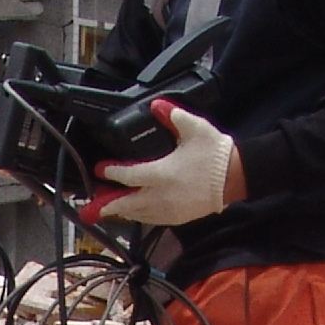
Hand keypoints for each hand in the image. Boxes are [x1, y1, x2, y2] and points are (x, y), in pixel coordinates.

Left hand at [93, 102, 238, 227]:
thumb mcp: (193, 128)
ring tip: (107, 208)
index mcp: (162, 174)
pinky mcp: (177, 218)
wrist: (235, 177)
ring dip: (121, 212)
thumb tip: (157, 106)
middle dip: (106, 206)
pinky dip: (138, 216)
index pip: (128, 175)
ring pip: (137, 215)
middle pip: (126, 205)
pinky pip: (151, 219)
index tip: (100, 168)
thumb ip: (172, 116)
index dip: (111, 172)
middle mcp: (161, 196)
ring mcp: (169, 210)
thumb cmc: (214, 153)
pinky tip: (133, 212)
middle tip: (89, 207)